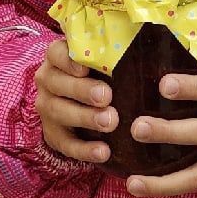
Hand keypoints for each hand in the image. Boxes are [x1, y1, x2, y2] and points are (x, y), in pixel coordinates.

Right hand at [34, 39, 115, 164]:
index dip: (68, 60)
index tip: (86, 68)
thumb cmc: (98, 75)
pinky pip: (66, 144)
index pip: (56, 53)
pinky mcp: (54, 135)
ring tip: (110, 122)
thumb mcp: (102, 61)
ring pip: (60, 112)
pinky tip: (104, 152)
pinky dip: (85, 150)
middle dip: (82, 90)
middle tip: (107, 96)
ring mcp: (48, 109)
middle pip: (58, 83)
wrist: (78, 105)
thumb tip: (148, 44)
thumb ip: (114, 55)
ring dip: (85, 118)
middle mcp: (48, 81)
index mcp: (58, 59)